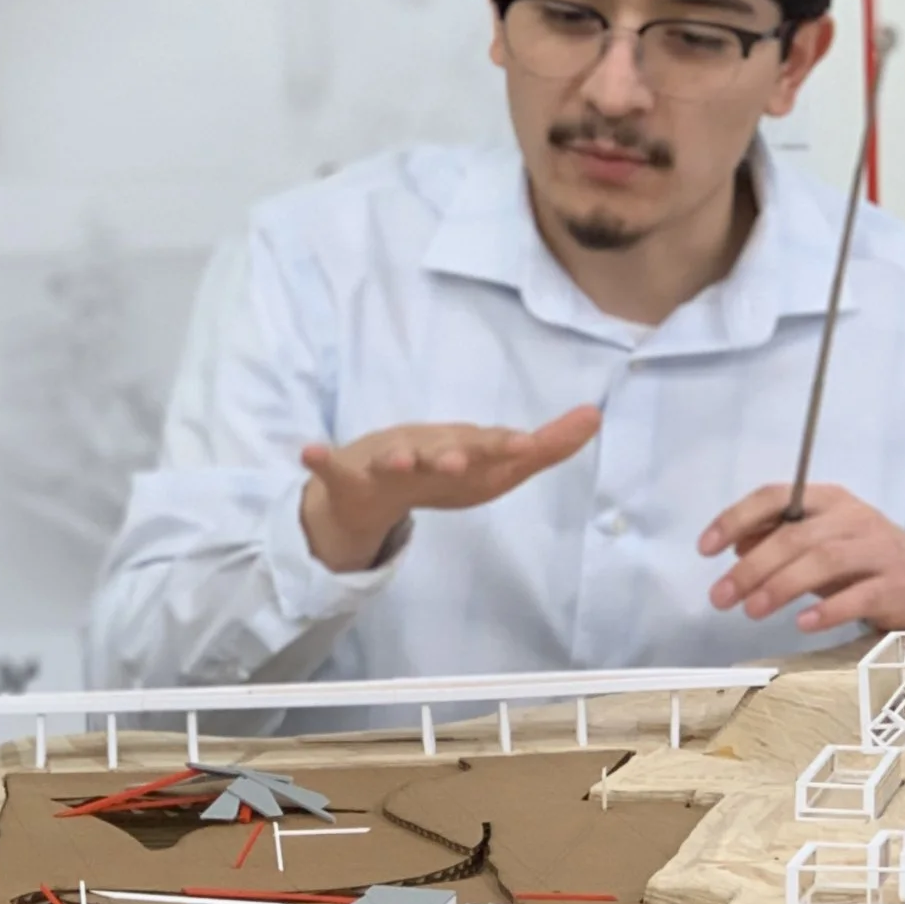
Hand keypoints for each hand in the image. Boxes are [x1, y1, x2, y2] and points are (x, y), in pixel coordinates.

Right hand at [298, 409, 600, 575]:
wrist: (371, 487)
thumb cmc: (441, 468)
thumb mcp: (496, 465)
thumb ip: (546, 447)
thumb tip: (597, 417)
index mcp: (462, 450)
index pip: (490, 448)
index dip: (507, 446)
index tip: (530, 443)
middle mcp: (427, 450)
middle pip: (443, 452)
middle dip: (455, 453)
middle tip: (465, 457)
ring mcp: (386, 461)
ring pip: (393, 459)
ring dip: (398, 458)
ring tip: (400, 458)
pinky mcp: (350, 476)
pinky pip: (332, 468)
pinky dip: (320, 460)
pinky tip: (307, 451)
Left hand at [701, 483, 904, 638]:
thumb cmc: (863, 561)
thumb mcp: (821, 542)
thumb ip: (780, 539)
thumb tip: (736, 546)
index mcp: (829, 500)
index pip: (775, 497)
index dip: (736, 518)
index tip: (706, 548)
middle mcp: (854, 517)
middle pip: (795, 535)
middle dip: (752, 566)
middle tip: (722, 596)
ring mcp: (878, 549)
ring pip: (824, 560)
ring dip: (781, 586)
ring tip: (752, 611)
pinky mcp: (897, 584)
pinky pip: (859, 596)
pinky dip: (827, 610)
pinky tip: (802, 623)